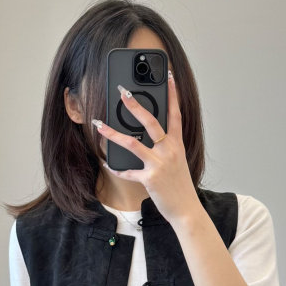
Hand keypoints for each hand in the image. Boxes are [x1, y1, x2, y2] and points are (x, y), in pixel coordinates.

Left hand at [93, 71, 200, 225]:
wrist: (186, 209)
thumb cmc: (180, 185)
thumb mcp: (177, 161)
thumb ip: (166, 146)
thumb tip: (152, 135)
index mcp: (177, 144)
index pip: (175, 113)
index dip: (173, 94)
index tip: (169, 77)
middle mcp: (169, 150)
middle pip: (151, 121)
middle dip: (135, 105)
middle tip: (122, 92)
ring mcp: (159, 164)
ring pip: (132, 143)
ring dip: (112, 134)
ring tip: (98, 124)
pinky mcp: (149, 178)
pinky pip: (128, 171)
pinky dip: (116, 168)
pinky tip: (107, 163)